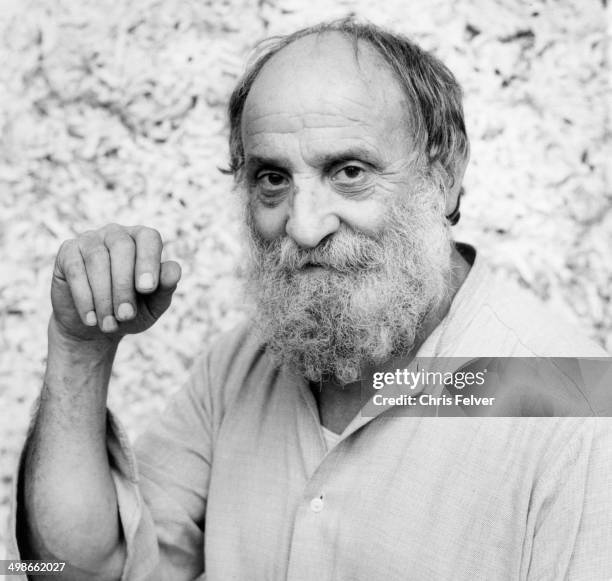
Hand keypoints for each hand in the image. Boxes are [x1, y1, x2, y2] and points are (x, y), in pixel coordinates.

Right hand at [51, 224, 180, 342]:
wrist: (94, 327)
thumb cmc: (130, 311)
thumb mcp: (153, 305)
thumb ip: (166, 287)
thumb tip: (173, 271)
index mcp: (142, 241)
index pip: (149, 238)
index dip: (148, 261)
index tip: (147, 290)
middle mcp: (116, 234)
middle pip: (122, 248)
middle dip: (124, 286)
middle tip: (126, 315)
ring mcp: (90, 240)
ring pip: (97, 260)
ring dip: (104, 296)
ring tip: (109, 325)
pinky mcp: (68, 253)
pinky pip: (76, 270)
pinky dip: (85, 297)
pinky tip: (91, 319)